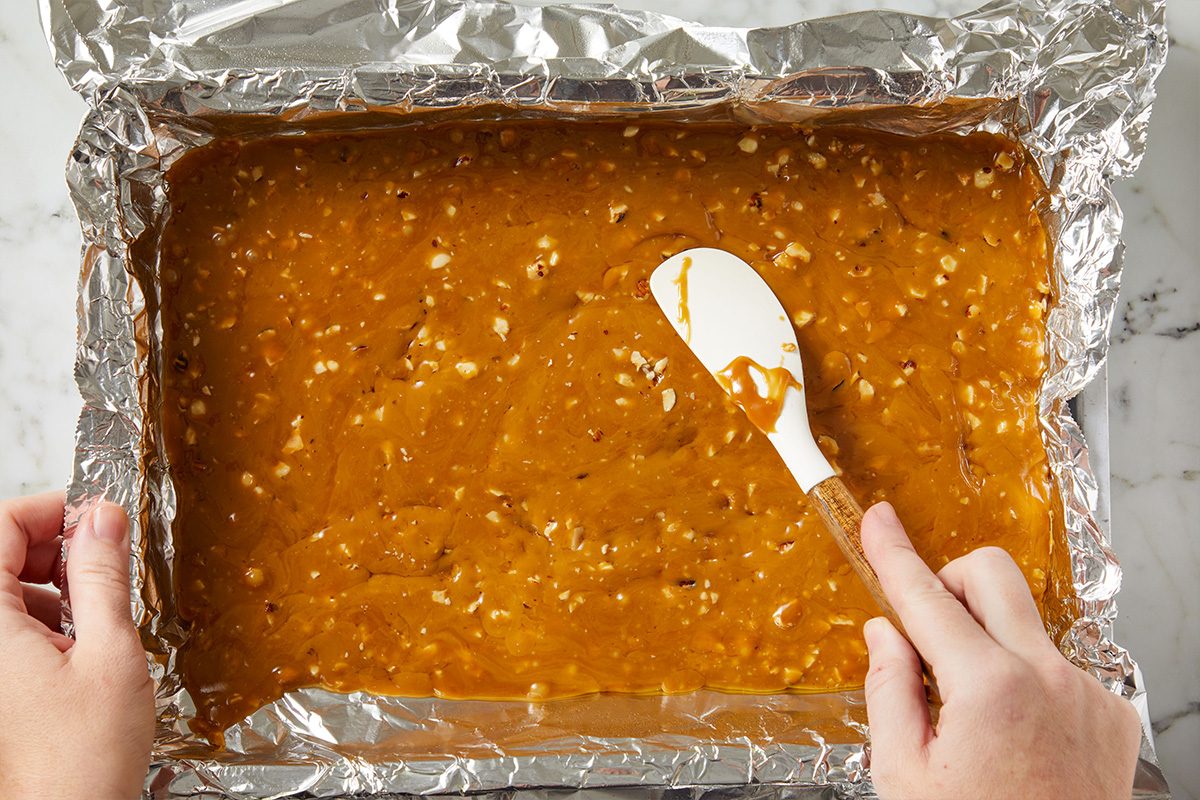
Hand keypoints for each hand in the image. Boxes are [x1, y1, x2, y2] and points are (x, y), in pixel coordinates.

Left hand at [0, 494, 152, 799]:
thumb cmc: (83, 757)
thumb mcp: (110, 651)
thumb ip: (102, 576)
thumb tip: (103, 518)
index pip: (0, 526)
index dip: (52, 510)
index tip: (99, 516)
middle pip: (0, 555)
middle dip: (55, 548)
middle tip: (108, 562)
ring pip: (6, 590)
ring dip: (53, 585)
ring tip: (100, 613)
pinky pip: (9, 627)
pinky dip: (45, 619)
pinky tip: (82, 645)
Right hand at [860, 502, 1141, 799]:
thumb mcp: (903, 775)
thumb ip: (890, 690)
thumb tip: (887, 634)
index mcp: (987, 689)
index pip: (925, 598)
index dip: (892, 553)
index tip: (877, 520)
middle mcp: (1046, 677)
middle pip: (992, 576)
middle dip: (949, 581)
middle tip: (925, 622)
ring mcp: (1085, 694)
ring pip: (1023, 624)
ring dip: (986, 641)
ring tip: (970, 711)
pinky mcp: (1110, 714)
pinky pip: (1055, 666)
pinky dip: (1024, 680)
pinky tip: (1013, 734)